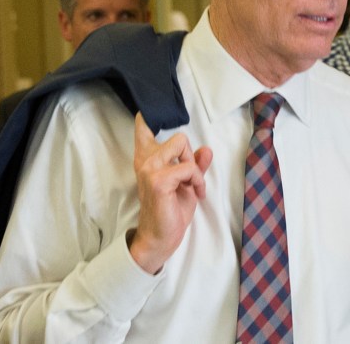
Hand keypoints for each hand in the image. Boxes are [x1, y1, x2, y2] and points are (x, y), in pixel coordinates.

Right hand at [129, 112, 212, 273]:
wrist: (161, 237)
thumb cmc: (170, 211)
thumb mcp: (187, 184)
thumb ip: (195, 165)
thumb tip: (206, 150)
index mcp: (147, 158)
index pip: (143, 128)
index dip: (148, 117)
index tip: (148, 113)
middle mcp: (145, 160)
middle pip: (179, 136)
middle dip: (191, 156)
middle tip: (190, 177)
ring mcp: (150, 169)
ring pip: (183, 145)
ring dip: (195, 169)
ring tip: (193, 187)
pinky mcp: (159, 180)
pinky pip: (189, 167)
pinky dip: (198, 180)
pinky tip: (195, 193)